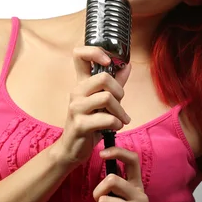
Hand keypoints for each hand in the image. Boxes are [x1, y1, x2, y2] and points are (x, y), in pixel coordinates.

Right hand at [52, 46, 131, 167]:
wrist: (73, 149)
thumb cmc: (90, 123)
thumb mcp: (103, 101)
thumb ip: (115, 83)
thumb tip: (127, 65)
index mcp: (81, 83)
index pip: (79, 54)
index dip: (95, 52)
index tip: (108, 61)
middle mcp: (76, 92)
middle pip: (103, 77)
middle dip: (119, 91)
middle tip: (120, 102)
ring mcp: (76, 108)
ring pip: (107, 98)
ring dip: (120, 111)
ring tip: (121, 119)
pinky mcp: (80, 124)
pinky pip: (107, 119)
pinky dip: (117, 123)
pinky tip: (115, 128)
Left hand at [93, 147, 150, 201]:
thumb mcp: (124, 200)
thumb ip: (118, 185)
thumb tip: (109, 162)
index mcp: (137, 187)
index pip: (133, 160)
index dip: (117, 152)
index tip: (102, 153)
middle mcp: (141, 196)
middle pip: (112, 179)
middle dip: (98, 191)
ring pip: (104, 200)